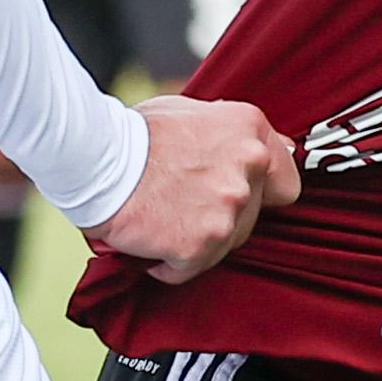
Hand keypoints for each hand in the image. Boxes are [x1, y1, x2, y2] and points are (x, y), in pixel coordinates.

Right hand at [90, 93, 300, 285]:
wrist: (95, 157)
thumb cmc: (135, 133)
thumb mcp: (193, 112)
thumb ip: (231, 133)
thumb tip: (264, 148)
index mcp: (249, 131)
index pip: (286, 183)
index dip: (262, 195)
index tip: (238, 197)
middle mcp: (247, 167)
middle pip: (250, 219)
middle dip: (219, 217)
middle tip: (181, 205)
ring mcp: (227, 209)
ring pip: (224, 246)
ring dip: (196, 240)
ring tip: (162, 219)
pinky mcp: (200, 245)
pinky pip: (190, 268)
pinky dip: (170, 262)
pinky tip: (150, 240)